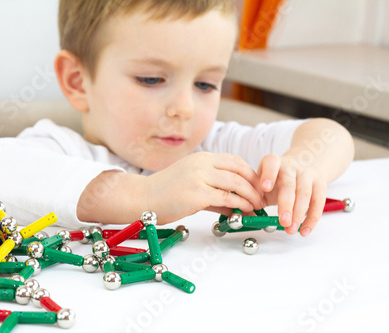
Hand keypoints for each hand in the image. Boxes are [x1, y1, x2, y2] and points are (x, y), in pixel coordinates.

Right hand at [145, 152, 263, 222]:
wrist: (141, 199)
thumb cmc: (164, 194)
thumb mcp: (192, 187)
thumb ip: (215, 194)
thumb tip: (236, 205)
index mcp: (201, 158)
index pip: (234, 161)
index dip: (250, 173)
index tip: (257, 187)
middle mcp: (201, 163)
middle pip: (239, 169)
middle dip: (255, 184)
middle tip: (263, 198)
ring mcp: (199, 177)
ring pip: (236, 182)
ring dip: (251, 195)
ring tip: (257, 207)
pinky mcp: (196, 193)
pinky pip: (226, 197)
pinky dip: (240, 204)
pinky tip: (244, 211)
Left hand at [257, 153, 327, 235]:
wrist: (308, 159)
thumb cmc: (279, 176)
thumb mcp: (264, 179)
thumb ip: (254, 193)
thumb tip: (241, 212)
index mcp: (273, 162)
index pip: (271, 164)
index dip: (268, 175)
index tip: (264, 188)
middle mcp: (291, 166)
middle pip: (289, 185)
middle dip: (286, 204)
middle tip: (282, 221)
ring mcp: (307, 174)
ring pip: (305, 194)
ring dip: (298, 214)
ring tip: (290, 229)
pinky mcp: (320, 184)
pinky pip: (318, 202)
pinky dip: (311, 218)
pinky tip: (304, 230)